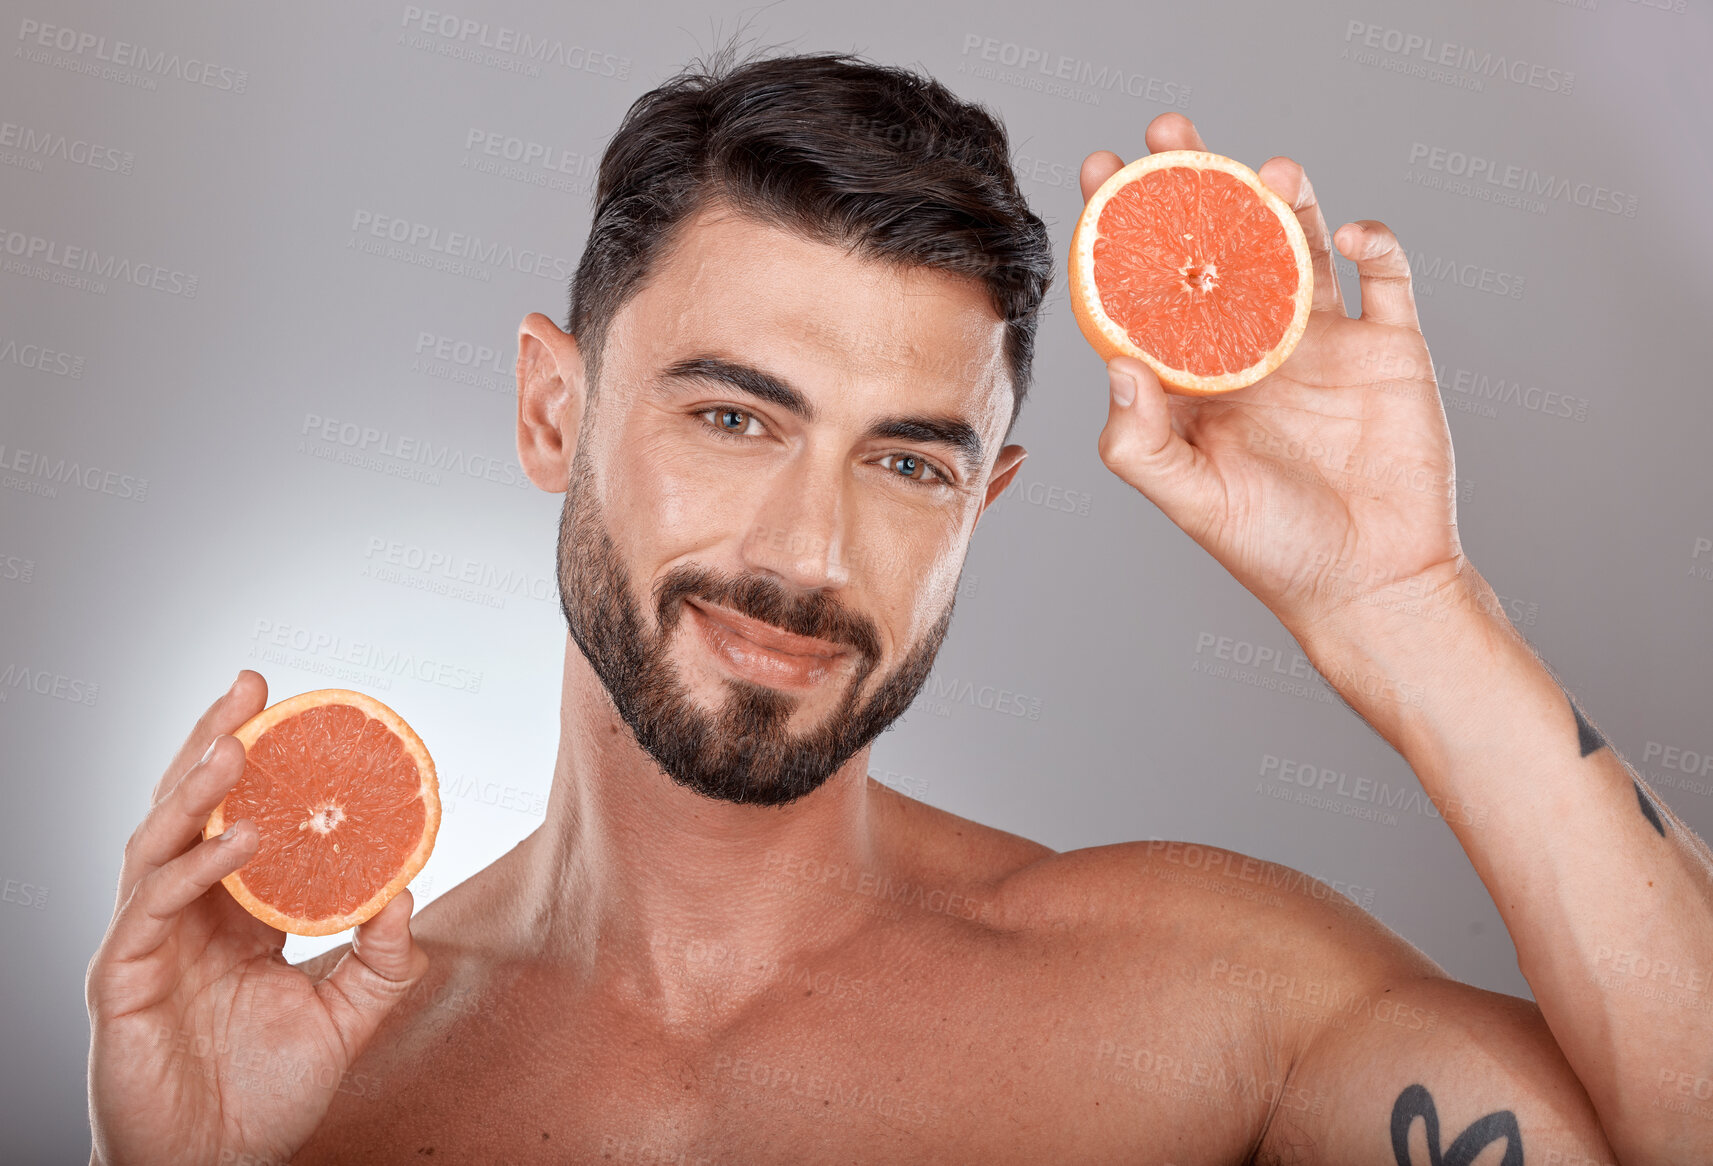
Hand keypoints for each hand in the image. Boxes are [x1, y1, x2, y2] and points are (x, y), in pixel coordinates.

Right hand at [85, 671, 427, 1165]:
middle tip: (251, 685)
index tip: (294, 709)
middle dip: (217, 741)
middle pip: (191, 810)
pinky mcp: (124, 979)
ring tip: (237, 742)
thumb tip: (407, 889)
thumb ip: (381, 958)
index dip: (259, 765)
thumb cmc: (266, 1096)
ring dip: (196, 787)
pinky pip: (154, 908)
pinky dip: (195, 867)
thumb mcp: (347, 1017)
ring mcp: (150, 942)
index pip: (241, 820)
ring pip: (160, 842)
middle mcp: (187, 916)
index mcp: (234, 916)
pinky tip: (239, 839)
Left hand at [1085, 113, 1466, 638]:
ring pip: (1298, 245)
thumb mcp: (1192, 502)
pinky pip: (1385, 276)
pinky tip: (1346, 236)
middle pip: (1220, 244)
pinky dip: (1371, 243)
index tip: (1098, 173)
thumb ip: (1140, 442)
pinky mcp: (1388, 348)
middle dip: (1194, 185)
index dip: (1121, 230)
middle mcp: (1252, 349)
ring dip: (1281, 199)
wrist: (1374, 585)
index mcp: (1196, 379)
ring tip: (1265, 169)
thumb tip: (1119, 362)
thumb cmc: (1274, 553)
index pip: (1149, 287)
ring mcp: (1322, 343)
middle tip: (1170, 132)